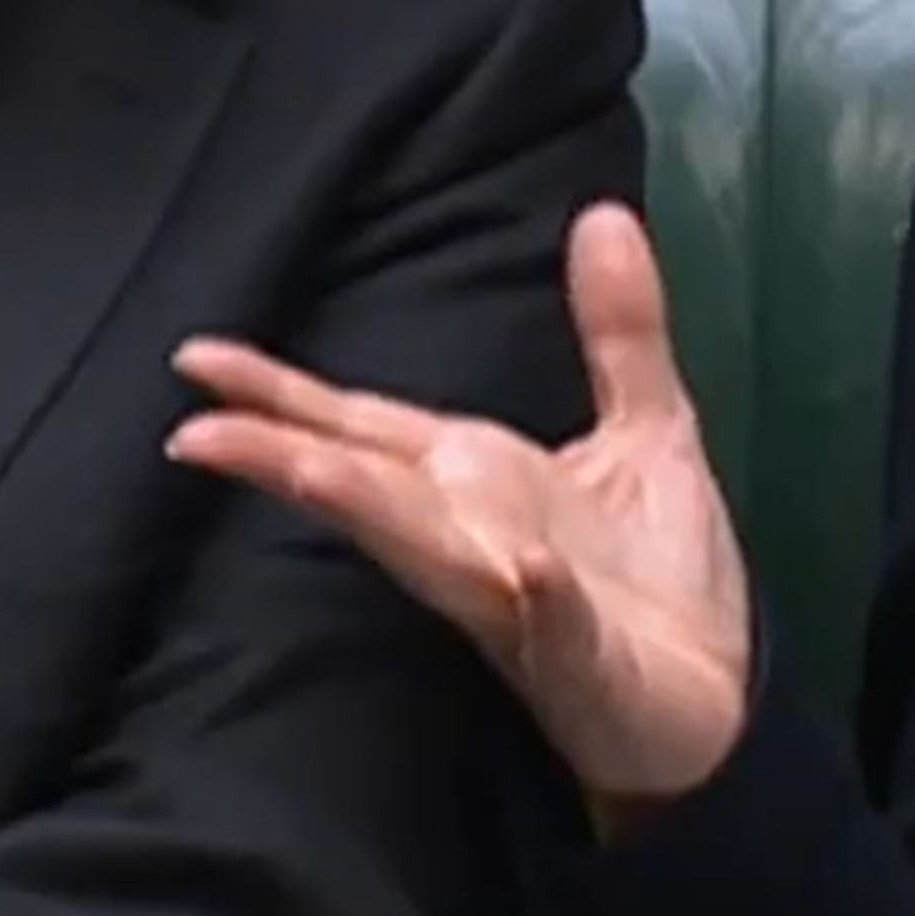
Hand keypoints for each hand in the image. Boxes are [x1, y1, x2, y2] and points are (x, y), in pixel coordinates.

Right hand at [168, 203, 753, 802]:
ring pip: (431, 555)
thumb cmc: (663, 578)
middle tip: (193, 429)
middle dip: (289, 455)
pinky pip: (552, 623)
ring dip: (375, 515)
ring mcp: (523, 605)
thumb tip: (603, 212)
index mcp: (483, 483)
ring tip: (310, 471)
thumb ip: (620, 330)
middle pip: (368, 488)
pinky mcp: (582, 659)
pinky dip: (536, 598)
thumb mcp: (651, 428)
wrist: (721, 703)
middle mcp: (478, 539)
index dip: (286, 395)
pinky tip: (524, 570)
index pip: (368, 429)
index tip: (197, 358)